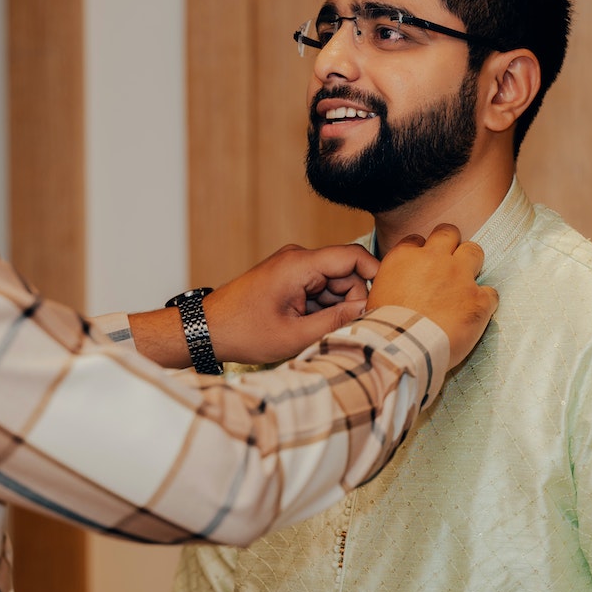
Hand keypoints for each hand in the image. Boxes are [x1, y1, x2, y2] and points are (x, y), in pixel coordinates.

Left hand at [204, 242, 379, 364]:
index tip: (385, 303)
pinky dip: (320, 308)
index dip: (375, 276)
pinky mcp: (288, 279)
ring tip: (314, 333)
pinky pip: (318, 289)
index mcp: (299, 265)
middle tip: (339, 331)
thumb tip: (367, 311)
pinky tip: (308, 328)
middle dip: (351, 302)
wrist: (207, 329)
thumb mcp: (294, 335)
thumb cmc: (243, 332)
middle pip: (346, 274)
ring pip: (333, 284)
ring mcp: (292, 268)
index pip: (352, 257)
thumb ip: (335, 322)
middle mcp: (298, 259)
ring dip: (334, 309)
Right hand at [366, 224, 497, 367]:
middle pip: (448, 233)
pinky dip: (485, 301)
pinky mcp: (478, 300)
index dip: (421, 251)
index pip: (417, 240)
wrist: (404, 347)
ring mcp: (460, 277)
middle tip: (449, 261)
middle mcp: (434, 259)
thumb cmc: (385, 326)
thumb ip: (393, 281)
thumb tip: (398, 287)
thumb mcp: (377, 294)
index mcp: (405, 257)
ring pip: (474, 252)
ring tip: (466, 282)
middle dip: (450, 243)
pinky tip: (475, 312)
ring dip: (471, 263)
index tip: (423, 264)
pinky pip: (491, 292)